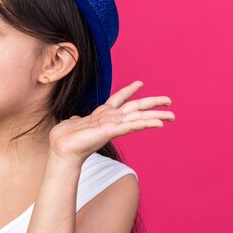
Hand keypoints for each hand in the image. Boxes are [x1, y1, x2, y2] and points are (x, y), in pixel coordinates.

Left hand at [48, 81, 174, 164]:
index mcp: (102, 114)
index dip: (129, 90)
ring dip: (156, 116)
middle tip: (170, 101)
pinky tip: (158, 123)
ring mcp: (112, 125)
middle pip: (136, 107)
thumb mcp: (72, 123)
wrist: (61, 150)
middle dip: (153, 103)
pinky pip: (131, 126)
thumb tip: (73, 118)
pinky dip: (145, 124)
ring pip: (139, 117)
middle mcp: (111, 119)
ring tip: (172, 115)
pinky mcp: (111, 131)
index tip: (140, 82)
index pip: (118, 98)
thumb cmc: (64, 139)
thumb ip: (76, 119)